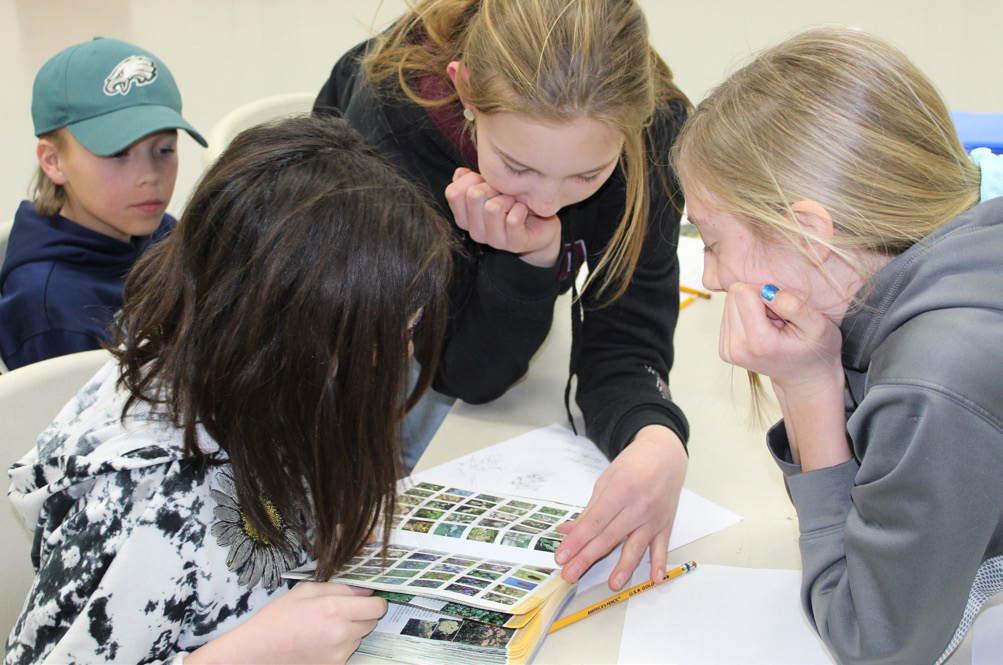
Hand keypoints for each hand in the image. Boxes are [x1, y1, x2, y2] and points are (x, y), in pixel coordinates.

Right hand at [185, 583, 386, 663]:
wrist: (257, 652)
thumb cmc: (277, 619)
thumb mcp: (306, 591)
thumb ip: (340, 588)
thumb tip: (364, 589)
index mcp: (334, 609)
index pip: (377, 606)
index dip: (374, 600)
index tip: (367, 597)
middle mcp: (341, 633)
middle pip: (372, 621)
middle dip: (362, 613)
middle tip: (341, 609)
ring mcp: (339, 653)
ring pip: (360, 636)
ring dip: (351, 629)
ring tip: (324, 625)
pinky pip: (348, 650)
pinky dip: (340, 644)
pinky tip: (320, 639)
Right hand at [444, 167, 561, 266]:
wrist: (541, 226)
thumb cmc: (513, 203)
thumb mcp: (491, 187)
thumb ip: (472, 180)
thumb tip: (461, 173)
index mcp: (464, 218)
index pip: (453, 193)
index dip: (470, 178)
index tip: (485, 179)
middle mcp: (475, 231)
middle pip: (473, 195)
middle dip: (493, 185)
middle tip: (504, 191)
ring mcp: (493, 240)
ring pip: (493, 207)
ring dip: (508, 198)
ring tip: (514, 202)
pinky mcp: (513, 244)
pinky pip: (513, 219)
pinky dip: (521, 209)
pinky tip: (524, 211)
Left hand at [554, 425, 687, 589]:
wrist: (664, 454)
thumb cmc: (633, 464)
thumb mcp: (606, 480)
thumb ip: (589, 509)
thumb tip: (568, 530)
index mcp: (620, 491)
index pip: (594, 523)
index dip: (576, 541)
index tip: (561, 556)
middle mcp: (638, 507)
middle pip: (609, 538)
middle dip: (587, 558)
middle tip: (570, 574)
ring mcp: (653, 518)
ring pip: (636, 547)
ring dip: (624, 567)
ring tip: (613, 583)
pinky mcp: (665, 525)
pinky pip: (662, 547)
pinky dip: (659, 564)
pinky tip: (655, 579)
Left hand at [718, 282, 842, 391]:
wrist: (804, 377)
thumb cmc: (815, 350)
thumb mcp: (818, 326)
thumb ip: (795, 307)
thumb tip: (768, 290)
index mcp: (758, 342)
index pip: (743, 293)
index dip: (764, 291)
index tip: (781, 306)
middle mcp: (737, 348)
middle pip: (733, 296)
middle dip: (756, 299)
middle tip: (777, 316)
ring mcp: (728, 351)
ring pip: (729, 303)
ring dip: (751, 307)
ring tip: (771, 324)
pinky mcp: (724, 350)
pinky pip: (728, 314)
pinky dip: (746, 316)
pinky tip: (762, 329)